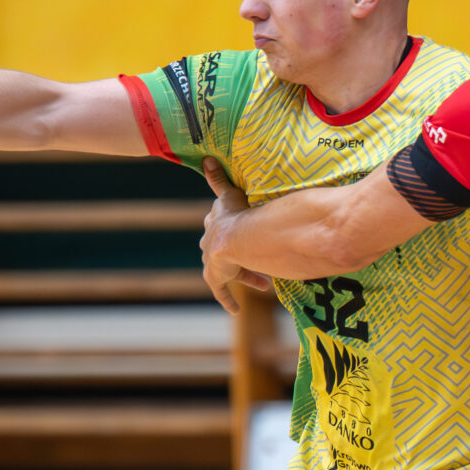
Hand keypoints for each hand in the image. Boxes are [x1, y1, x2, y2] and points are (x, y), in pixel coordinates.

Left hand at [199, 160, 269, 311]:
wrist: (232, 238)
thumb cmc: (236, 214)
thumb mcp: (230, 194)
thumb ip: (219, 179)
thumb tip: (206, 158)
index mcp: (215, 223)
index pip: (217, 223)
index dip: (227, 225)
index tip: (236, 228)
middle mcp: (210, 243)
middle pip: (218, 247)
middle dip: (233, 251)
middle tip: (248, 256)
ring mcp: (212, 261)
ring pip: (227, 269)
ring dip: (244, 274)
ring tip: (262, 282)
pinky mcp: (216, 278)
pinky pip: (222, 292)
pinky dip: (228, 300)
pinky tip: (236, 311)